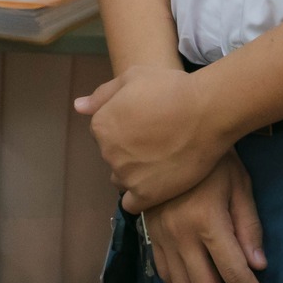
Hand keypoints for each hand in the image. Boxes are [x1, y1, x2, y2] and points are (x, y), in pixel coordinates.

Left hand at [75, 66, 234, 212]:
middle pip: (113, 156)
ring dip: (134, 174)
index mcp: (101, 125)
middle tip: (157, 141)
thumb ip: (102, 95)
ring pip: (122, 179)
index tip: (145, 123)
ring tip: (160, 162)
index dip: (125, 127)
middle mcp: (108, 153)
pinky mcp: (146, 195)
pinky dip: (140, 196)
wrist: (205, 112)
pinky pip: (132, 204)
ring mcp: (126, 176)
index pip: (104, 133)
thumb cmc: (169, 88)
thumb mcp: (132, 78)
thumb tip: (78, 107)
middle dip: (129, 150)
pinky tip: (156, 185)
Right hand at [140, 152, 265, 282]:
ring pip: (179, 282)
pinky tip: (191, 277)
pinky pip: (162, 268)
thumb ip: (249, 226)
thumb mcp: (239, 185)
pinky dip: (178, 280)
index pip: (232, 270)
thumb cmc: (215, 157)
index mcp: (207, 220)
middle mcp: (180, 232)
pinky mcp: (150, 230)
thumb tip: (258, 264)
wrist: (172, 132)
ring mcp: (161, 233)